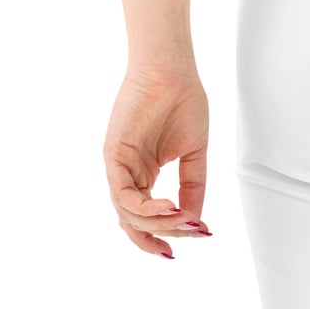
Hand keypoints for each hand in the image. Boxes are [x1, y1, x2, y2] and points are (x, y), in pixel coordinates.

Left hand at [103, 65, 210, 258]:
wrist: (173, 71)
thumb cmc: (183, 101)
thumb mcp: (194, 152)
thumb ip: (193, 186)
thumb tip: (195, 222)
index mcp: (144, 175)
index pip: (148, 219)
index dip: (168, 235)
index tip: (196, 237)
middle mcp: (128, 176)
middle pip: (137, 223)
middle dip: (166, 234)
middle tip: (193, 230)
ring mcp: (118, 168)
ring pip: (130, 215)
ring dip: (160, 224)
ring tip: (186, 219)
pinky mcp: (113, 157)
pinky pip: (123, 194)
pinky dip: (146, 208)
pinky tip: (170, 207)